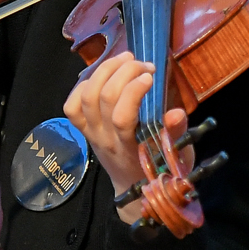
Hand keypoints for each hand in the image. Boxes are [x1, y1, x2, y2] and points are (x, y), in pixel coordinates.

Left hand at [65, 52, 183, 221]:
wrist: (133, 190)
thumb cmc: (159, 168)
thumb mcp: (176, 155)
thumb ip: (175, 134)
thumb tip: (175, 113)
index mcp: (129, 147)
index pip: (122, 117)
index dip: (133, 91)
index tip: (151, 76)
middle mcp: (105, 139)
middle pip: (103, 98)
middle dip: (124, 72)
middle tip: (145, 64)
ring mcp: (91, 134)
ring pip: (86, 96)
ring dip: (105, 70)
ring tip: (126, 59)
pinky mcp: (83, 130)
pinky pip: (72, 105)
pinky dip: (83, 85)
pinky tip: (103, 75)